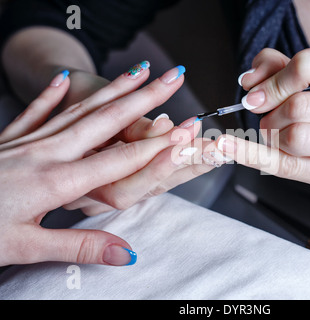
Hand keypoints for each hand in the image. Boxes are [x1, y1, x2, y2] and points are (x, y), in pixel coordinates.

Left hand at [0, 63, 205, 265]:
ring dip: (113, 88)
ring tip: (139, 71)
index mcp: (56, 180)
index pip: (120, 159)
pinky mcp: (10, 140)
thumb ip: (78, 246)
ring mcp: (29, 141)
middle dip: (146, 97)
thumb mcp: (24, 248)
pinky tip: (63, 80)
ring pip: (81, 108)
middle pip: (107, 119)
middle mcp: (48, 152)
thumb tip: (125, 253)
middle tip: (173, 77)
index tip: (184, 130)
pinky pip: (36, 112)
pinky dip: (52, 95)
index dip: (156, 145)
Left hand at [217, 48, 309, 228]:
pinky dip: (253, 156)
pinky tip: (232, 148)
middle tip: (268, 120)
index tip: (256, 94)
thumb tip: (251, 78)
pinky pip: (289, 167)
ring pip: (295, 138)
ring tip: (279, 138)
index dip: (274, 80)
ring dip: (273, 138)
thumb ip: (288, 72)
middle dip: (270, 114)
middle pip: (299, 106)